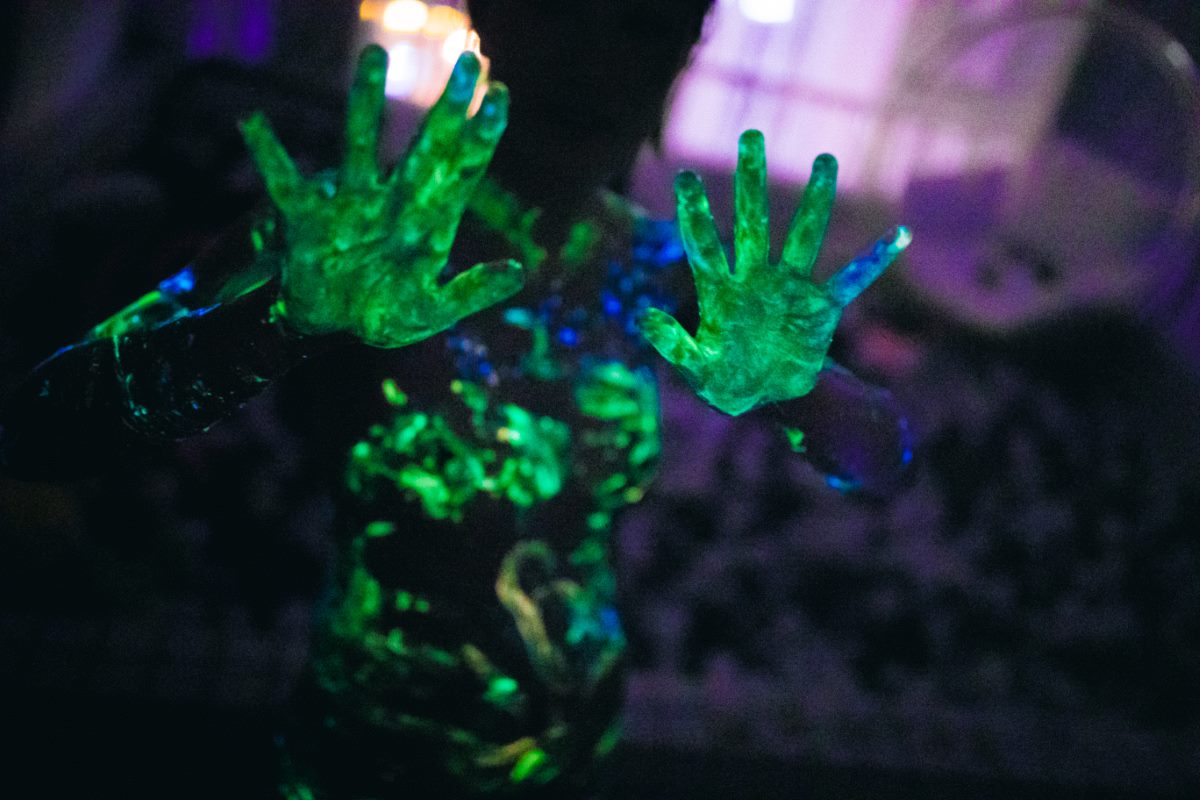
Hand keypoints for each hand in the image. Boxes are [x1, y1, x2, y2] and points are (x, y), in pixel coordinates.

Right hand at [239, 46, 523, 346]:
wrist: (329, 324)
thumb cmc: (384, 313)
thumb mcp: (431, 309)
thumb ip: (471, 292)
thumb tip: (518, 270)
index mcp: (428, 221)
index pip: (462, 169)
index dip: (481, 134)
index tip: (499, 94)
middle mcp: (394, 200)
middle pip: (426, 146)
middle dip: (447, 106)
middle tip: (469, 61)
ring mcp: (350, 202)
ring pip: (360, 143)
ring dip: (366, 102)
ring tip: (373, 56)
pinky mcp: (307, 216)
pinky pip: (285, 181)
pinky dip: (269, 154)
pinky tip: (253, 121)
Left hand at [640, 130, 910, 414]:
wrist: (766, 396)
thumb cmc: (724, 380)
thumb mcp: (696, 368)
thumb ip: (673, 344)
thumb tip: (643, 315)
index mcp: (720, 291)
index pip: (704, 244)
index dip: (694, 212)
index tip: (684, 176)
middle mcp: (755, 279)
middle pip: (752, 223)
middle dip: (750, 182)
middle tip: (750, 136)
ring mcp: (790, 289)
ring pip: (803, 236)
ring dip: (815, 201)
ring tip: (825, 160)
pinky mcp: (820, 308)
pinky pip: (851, 280)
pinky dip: (874, 261)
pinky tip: (898, 236)